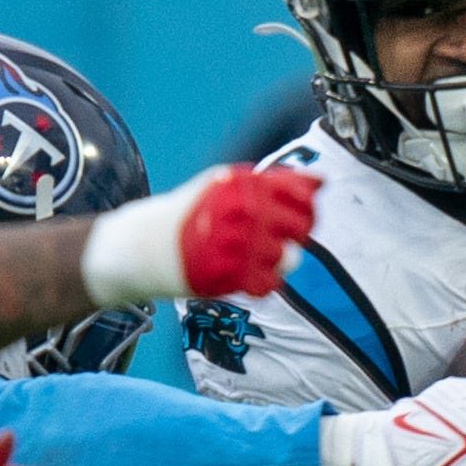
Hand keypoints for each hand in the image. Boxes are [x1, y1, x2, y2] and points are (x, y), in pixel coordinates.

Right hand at [83, 166, 318, 305]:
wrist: (144, 245)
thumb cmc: (194, 212)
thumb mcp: (230, 185)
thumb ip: (277, 183)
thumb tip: (321, 181)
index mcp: (242, 184)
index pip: (302, 196)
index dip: (306, 210)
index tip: (294, 216)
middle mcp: (240, 211)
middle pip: (300, 227)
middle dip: (295, 234)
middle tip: (275, 237)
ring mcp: (233, 243)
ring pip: (289, 258)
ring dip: (278, 259)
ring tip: (252, 255)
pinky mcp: (226, 276)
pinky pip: (269, 284)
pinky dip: (264, 281)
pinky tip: (245, 272)